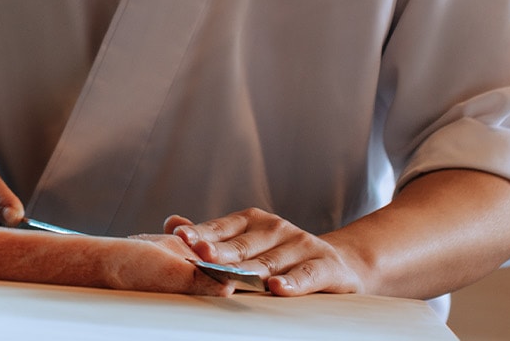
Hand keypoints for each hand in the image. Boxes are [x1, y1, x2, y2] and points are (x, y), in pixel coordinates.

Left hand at [164, 209, 369, 295]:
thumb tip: (172, 223)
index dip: (202, 233)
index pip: (221, 227)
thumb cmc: (280, 257)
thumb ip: (211, 236)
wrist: (338, 265)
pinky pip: (306, 275)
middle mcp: (276, 228)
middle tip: (200, 254)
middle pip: (242, 245)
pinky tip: (277, 288)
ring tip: (230, 276)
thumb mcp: (247, 242)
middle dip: (220, 250)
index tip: (181, 238)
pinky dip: (292, 282)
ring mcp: (301, 244)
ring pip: (271, 261)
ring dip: (250, 269)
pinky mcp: (325, 265)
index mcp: (253, 221)